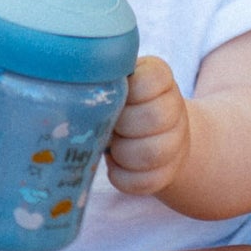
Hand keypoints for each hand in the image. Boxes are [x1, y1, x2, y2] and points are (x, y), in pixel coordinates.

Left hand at [105, 57, 190, 196]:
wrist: (155, 132)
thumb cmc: (124, 101)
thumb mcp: (120, 78)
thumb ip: (105, 72)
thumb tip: (75, 69)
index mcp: (161, 79)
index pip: (151, 79)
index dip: (128, 91)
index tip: (115, 95)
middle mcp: (175, 110)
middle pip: (154, 117)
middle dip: (121, 123)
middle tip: (106, 123)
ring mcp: (175, 145)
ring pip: (150, 153)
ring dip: (121, 151)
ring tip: (109, 144)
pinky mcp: (166, 174)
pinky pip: (143, 182)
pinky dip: (121, 175)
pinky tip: (114, 163)